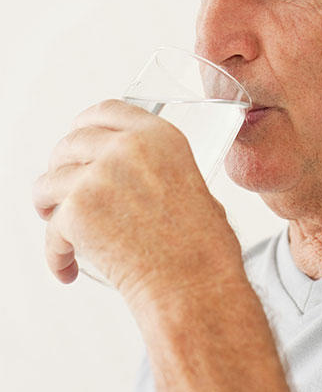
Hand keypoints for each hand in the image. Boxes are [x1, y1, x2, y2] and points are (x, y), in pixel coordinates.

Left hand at [32, 99, 244, 306]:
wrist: (194, 281)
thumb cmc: (202, 246)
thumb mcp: (194, 185)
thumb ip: (162, 171)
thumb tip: (139, 182)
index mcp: (160, 136)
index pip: (107, 109)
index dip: (85, 123)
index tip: (77, 136)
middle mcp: (127, 148)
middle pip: (71, 142)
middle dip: (61, 165)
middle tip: (64, 189)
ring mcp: (98, 177)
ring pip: (49, 182)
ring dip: (49, 204)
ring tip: (60, 227)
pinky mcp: (76, 211)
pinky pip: (50, 228)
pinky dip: (55, 252)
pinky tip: (67, 267)